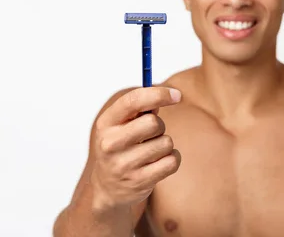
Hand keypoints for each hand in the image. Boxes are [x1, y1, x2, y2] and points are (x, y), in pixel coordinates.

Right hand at [89, 87, 181, 212]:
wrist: (107, 189)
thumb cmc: (120, 148)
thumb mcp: (120, 126)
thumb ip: (140, 109)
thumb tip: (167, 95)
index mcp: (106, 123)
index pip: (133, 101)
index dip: (158, 94)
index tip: (177, 95)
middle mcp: (111, 143)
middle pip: (153, 122)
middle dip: (160, 126)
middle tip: (152, 134)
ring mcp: (124, 164)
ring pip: (166, 142)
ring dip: (165, 145)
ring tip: (151, 152)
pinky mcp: (140, 181)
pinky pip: (172, 161)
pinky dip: (172, 159)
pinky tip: (159, 163)